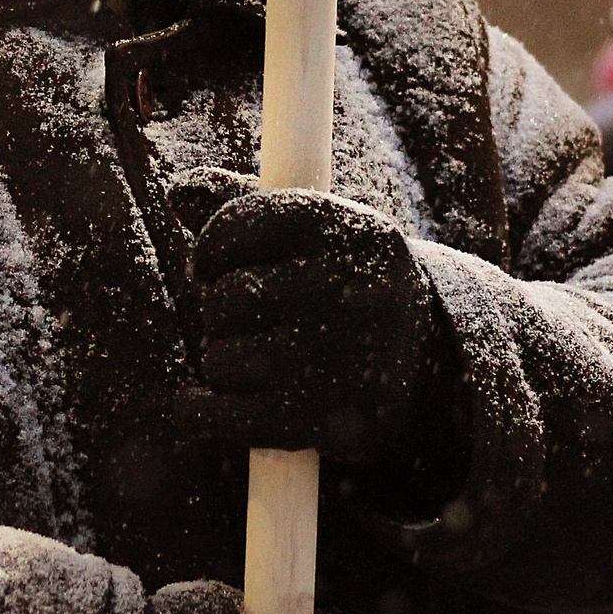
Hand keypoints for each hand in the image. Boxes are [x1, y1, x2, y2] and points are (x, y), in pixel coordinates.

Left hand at [175, 171, 457, 464]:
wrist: (432, 369)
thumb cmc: (352, 285)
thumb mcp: (320, 233)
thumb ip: (247, 205)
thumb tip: (180, 192)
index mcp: (351, 231)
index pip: (236, 225)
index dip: (211, 248)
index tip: (212, 265)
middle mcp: (347, 290)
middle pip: (223, 298)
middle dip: (220, 311)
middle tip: (248, 319)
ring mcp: (334, 360)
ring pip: (220, 359)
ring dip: (222, 362)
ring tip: (256, 360)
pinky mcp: (320, 421)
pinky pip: (219, 414)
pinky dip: (201, 411)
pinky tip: (208, 403)